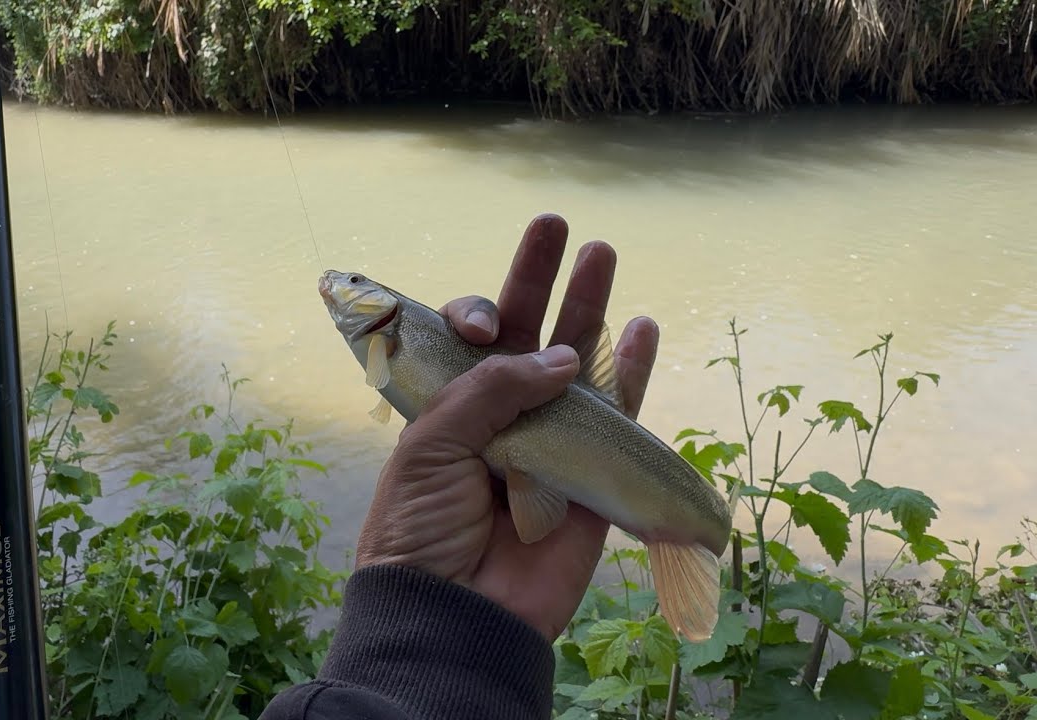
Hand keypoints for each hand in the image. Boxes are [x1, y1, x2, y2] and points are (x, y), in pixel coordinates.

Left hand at [353, 213, 660, 640]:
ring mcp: (547, 439)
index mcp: (448, 403)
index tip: (481, 327)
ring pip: (575, 362)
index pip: (467, 340)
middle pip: (524, 332)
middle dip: (540, 279)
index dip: (475, 316)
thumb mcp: (433, 443)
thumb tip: (561, 356)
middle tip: (558, 225)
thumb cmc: (423, 527)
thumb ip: (493, 390)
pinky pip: (617, 415)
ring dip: (590, 309)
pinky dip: (632, 372)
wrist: (456, 610)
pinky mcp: (590, 471)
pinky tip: (642, 327)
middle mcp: (498, 413)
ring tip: (605, 254)